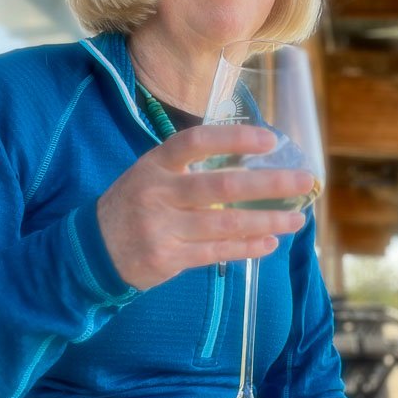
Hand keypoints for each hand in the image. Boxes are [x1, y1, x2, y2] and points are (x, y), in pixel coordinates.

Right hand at [97, 125, 312, 288]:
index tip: (270, 141)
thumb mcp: (151, 174)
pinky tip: (270, 243)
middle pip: (222, 186)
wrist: (92, 249)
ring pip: (226, 224)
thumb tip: (251, 161)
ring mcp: (162, 228)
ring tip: (297, 220)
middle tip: (305, 180)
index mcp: (156, 164)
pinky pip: (216, 253)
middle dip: (269, 184)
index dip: (233, 138)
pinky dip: (247, 248)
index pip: (196, 142)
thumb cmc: (135, 204)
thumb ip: (190, 168)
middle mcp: (159, 193)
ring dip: (267, 221)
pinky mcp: (167, 259)